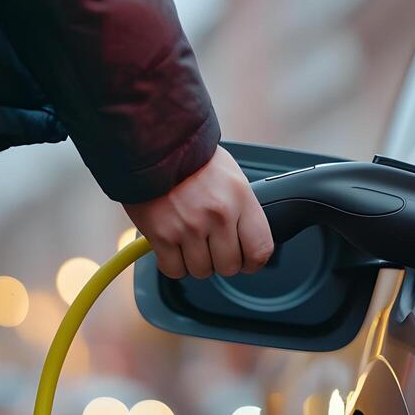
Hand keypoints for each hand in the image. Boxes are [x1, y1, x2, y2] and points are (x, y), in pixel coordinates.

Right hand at [123, 149, 273, 278]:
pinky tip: (172, 245)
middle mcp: (218, 215)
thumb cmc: (192, 159)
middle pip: (230, 266)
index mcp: (240, 199)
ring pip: (201, 270)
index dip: (253, 262)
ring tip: (189, 240)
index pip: (260, 249)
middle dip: (221, 261)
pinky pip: (174, 269)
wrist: (155, 144)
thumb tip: (247, 239)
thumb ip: (242, 210)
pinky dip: (173, 263)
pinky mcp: (162, 235)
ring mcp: (189, 227)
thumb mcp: (232, 177)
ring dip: (195, 262)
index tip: (246, 261)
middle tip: (212, 246)